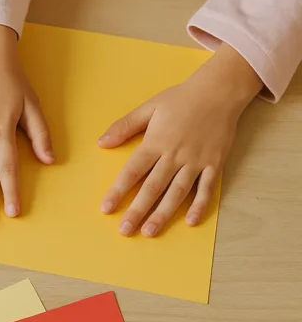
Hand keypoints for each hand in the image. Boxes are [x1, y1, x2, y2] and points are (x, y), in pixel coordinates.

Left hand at [98, 43, 261, 235]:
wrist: (220, 90)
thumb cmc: (181, 99)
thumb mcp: (149, 107)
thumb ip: (124, 126)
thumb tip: (100, 143)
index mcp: (156, 142)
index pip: (132, 171)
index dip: (118, 191)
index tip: (106, 208)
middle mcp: (175, 155)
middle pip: (153, 187)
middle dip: (138, 210)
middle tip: (125, 230)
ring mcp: (196, 161)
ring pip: (177, 192)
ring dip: (164, 214)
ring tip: (150, 232)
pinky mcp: (215, 163)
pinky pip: (207, 188)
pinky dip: (200, 205)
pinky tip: (191, 221)